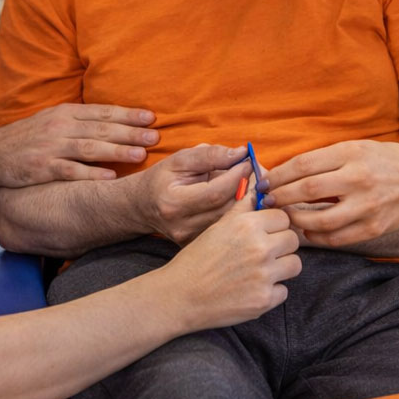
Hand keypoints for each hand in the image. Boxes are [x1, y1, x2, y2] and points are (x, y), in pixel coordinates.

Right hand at [0, 103, 158, 186]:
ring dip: (117, 151)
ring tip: (140, 155)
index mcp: (65, 112)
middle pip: (101, 128)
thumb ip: (80, 120)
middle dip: (130, 132)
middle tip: (154, 136)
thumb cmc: (28, 137)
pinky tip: (111, 177)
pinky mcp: (42, 168)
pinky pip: (70, 171)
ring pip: (90, 148)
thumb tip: (114, 121)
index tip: (151, 117)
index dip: (128, 114)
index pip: (103, 111)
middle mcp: (60, 126)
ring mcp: (51, 147)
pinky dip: (91, 174)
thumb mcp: (53, 120)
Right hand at [136, 143, 252, 243]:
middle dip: (247, 189)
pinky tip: (241, 201)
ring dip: (246, 203)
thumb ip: (210, 155)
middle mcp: (183, 226)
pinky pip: (226, 229)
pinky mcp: (198, 245)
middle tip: (256, 174)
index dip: (237, 176)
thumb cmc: (162, 179)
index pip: (215, 193)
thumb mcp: (181, 159)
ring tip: (250, 185)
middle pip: (227, 210)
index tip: (248, 162)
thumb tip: (241, 153)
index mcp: (174, 203)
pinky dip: (238, 214)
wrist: (143, 206)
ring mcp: (191, 239)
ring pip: (231, 221)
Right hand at [161, 190, 301, 329]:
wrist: (181, 296)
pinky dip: (271, 292)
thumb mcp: (218, 226)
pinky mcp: (264, 300)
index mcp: (247, 225)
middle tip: (262, 253)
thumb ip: (243, 209)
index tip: (266, 232)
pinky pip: (284, 291)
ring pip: (295, 264)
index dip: (275, 225)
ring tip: (259, 271)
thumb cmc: (197, 259)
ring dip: (281, 268)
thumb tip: (261, 190)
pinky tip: (251, 289)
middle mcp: (259, 248)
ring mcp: (264, 275)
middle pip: (293, 240)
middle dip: (281, 245)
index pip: (284, 217)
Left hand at [263, 140, 398, 247]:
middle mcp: (359, 178)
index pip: (303, 164)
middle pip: (307, 191)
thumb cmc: (386, 161)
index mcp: (351, 153)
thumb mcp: (358, 147)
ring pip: (319, 220)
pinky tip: (308, 230)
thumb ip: (326, 159)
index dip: (278, 175)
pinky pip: (336, 238)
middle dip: (281, 197)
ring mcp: (367, 205)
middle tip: (268, 201)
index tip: (265, 182)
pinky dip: (317, 236)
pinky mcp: (374, 228)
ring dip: (296, 220)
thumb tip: (286, 171)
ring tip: (286, 217)